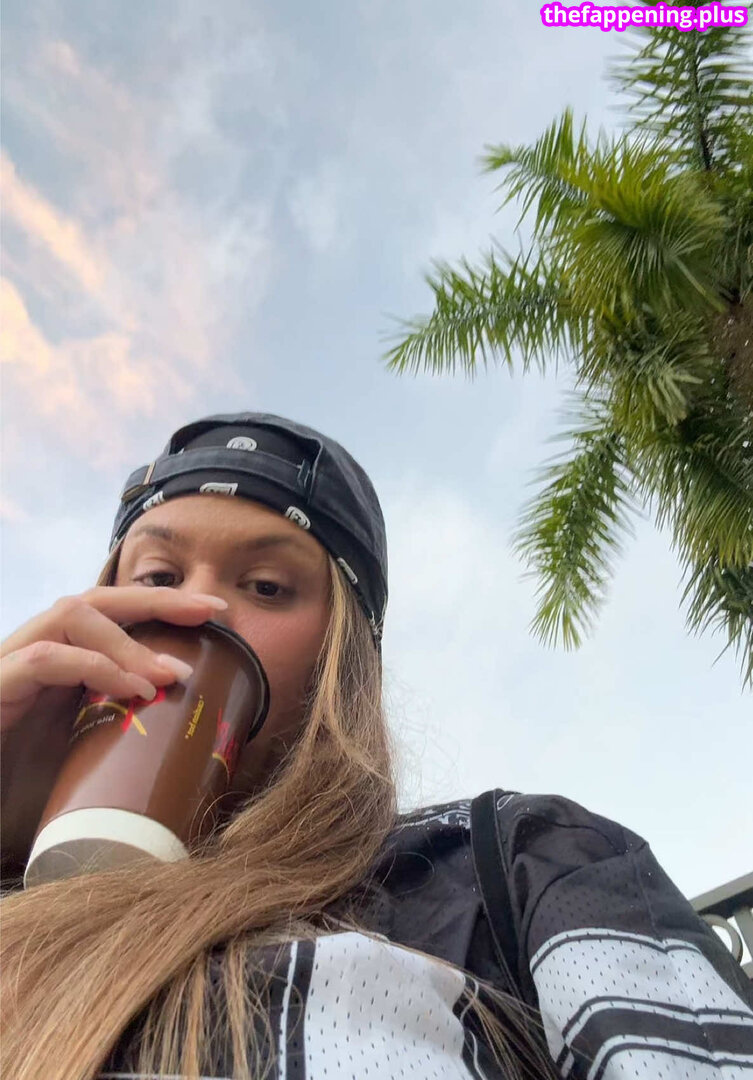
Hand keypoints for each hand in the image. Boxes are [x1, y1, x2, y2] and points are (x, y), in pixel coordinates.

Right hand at [0, 586, 227, 872]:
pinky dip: (93, 667)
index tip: (217, 611)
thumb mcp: (92, 762)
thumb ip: (131, 738)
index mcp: (60, 666)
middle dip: (157, 600)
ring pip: (70, 615)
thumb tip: (200, 744)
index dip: (162, 605)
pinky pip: (43, 660)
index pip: (111, 614)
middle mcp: (33, 655)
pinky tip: (132, 691)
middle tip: (210, 611)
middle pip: (95, 600)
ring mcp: (9, 668)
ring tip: (169, 673)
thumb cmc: (25, 800)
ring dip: (128, 641)